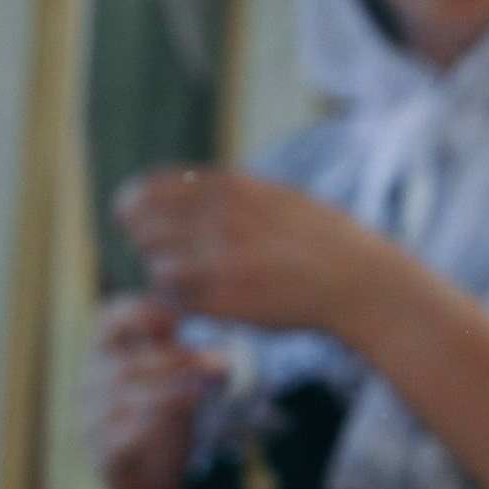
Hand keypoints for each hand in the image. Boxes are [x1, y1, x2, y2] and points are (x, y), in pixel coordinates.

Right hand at [77, 293, 218, 488]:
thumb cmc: (164, 427)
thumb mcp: (174, 382)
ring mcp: (89, 425)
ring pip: (123, 398)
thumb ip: (176, 352)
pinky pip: (124, 436)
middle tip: (216, 362)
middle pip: (123, 362)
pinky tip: (187, 411)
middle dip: (174, 358)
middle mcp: (87, 389)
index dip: (140, 312)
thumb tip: (193, 312)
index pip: (106, 321)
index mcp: (101, 361)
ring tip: (205, 388)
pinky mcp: (103, 459)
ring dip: (171, 389)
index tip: (179, 319)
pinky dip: (157, 422)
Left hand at [114, 164, 374, 332]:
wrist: (358, 281)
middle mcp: (222, 221)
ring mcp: (224, 263)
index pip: (149, 189)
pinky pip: (180, 302)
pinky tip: (199, 302)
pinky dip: (181, 303)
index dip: (132, 204)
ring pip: (157, 267)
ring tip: (183, 280)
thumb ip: (230, 191)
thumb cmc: (321, 238)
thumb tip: (183, 185)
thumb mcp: (275, 195)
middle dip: (144, 241)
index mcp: (231, 189)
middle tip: (158, 253)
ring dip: (162, 275)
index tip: (130, 216)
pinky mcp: (229, 302)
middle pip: (144, 228)